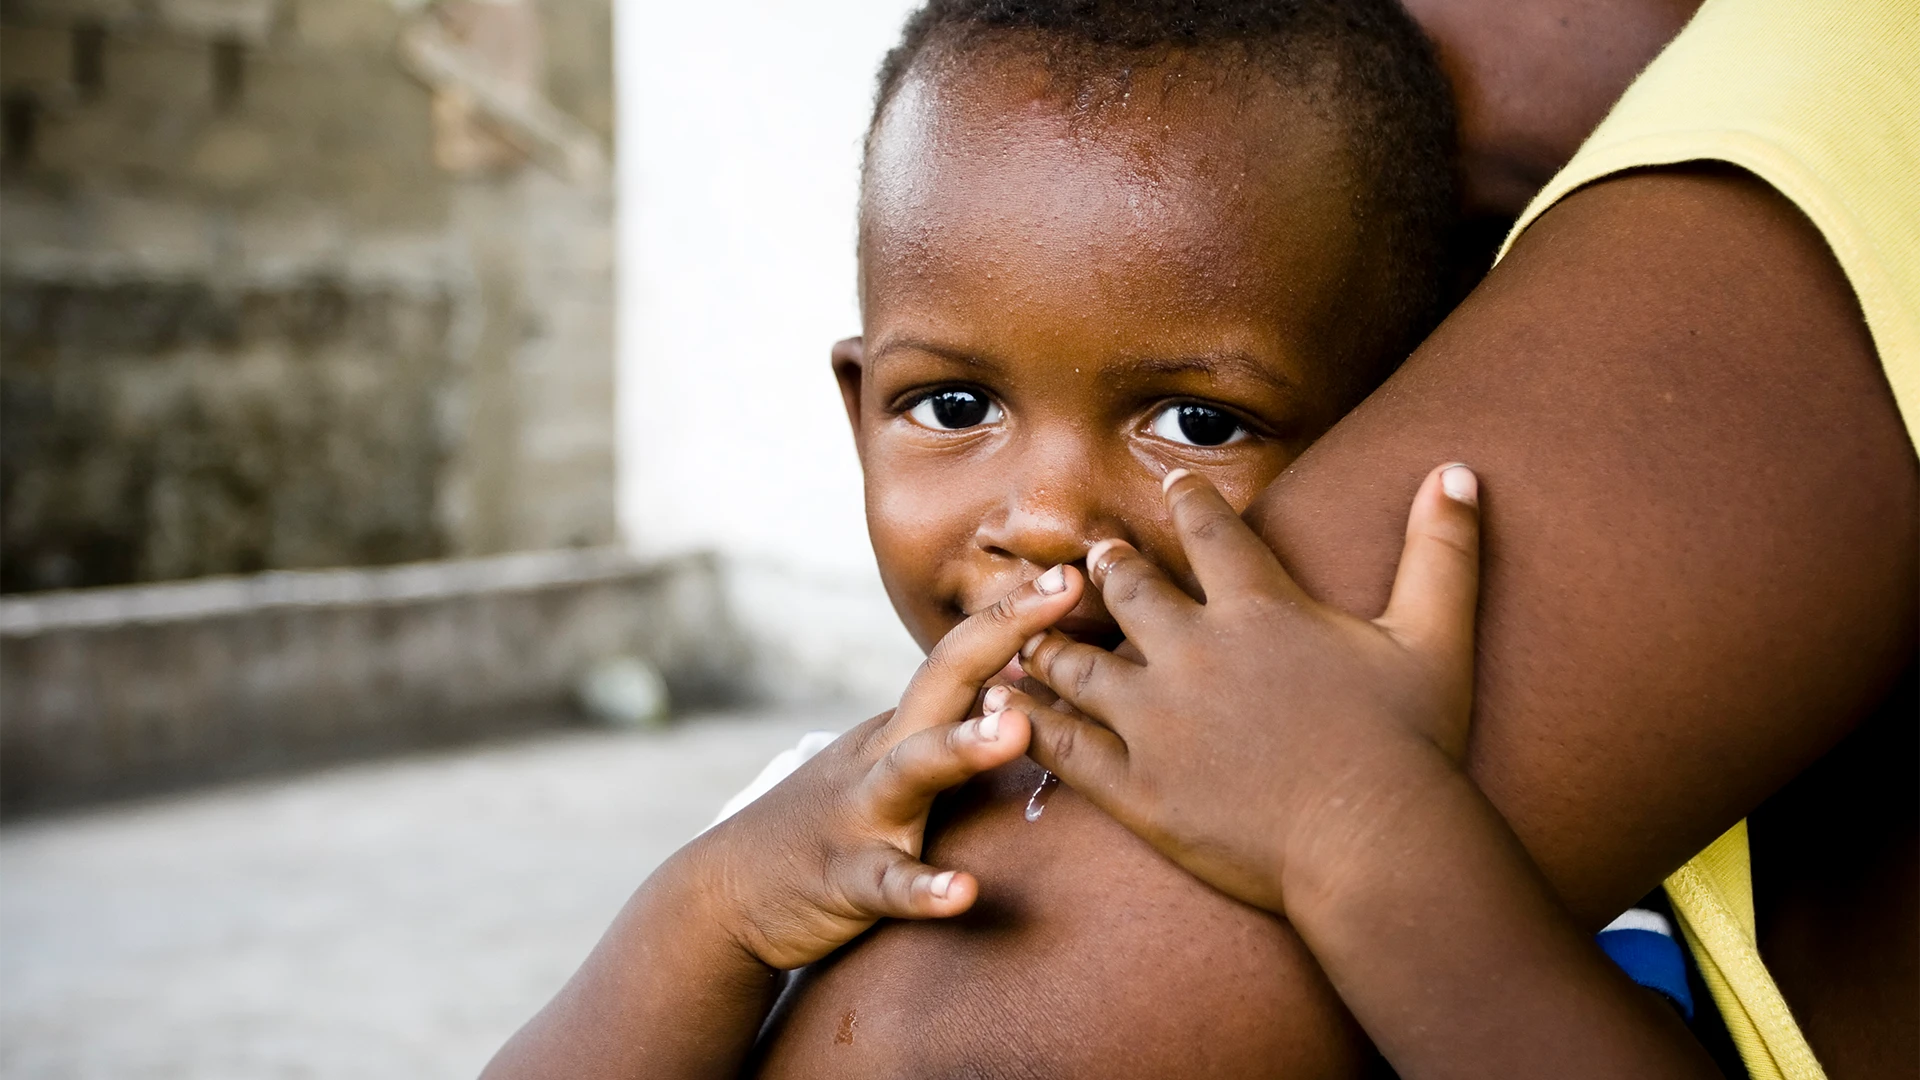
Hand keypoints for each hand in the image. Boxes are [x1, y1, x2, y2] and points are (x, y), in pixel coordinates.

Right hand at [692, 563, 1084, 969]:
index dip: (1016, 614)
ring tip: (1017, 730)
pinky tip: (963, 894)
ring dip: (964, 746)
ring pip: (914, 771)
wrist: (728, 890)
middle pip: (943, 681)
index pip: (963, 656)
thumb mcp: (886, 763)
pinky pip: (889, 883)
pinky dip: (924, 888)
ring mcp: (862, 814)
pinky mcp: (846, 879)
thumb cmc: (831, 822)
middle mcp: (884, 755)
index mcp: (903, 727)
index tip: (1075, 574)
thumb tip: (1030, 685)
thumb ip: (948, 726)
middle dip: (1003, 633)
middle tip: (1064, 596)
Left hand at [1007, 463, 1481, 916]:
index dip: (1188, 502)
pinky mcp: (1136, 788)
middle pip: (1128, 589)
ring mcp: (1155, 722)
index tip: (1171, 483)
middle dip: (1109, 568)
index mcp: (1259, 609)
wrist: (1376, 848)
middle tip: (1094, 558)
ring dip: (1052, 641)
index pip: (1210, 531)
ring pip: (1078, 664)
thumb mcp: (1435, 637)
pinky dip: (1032, 721)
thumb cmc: (1413, 746)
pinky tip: (1008, 707)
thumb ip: (1442, 550)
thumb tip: (1463, 471)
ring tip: (1031, 629)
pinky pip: (1066, 746)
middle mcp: (1193, 653)